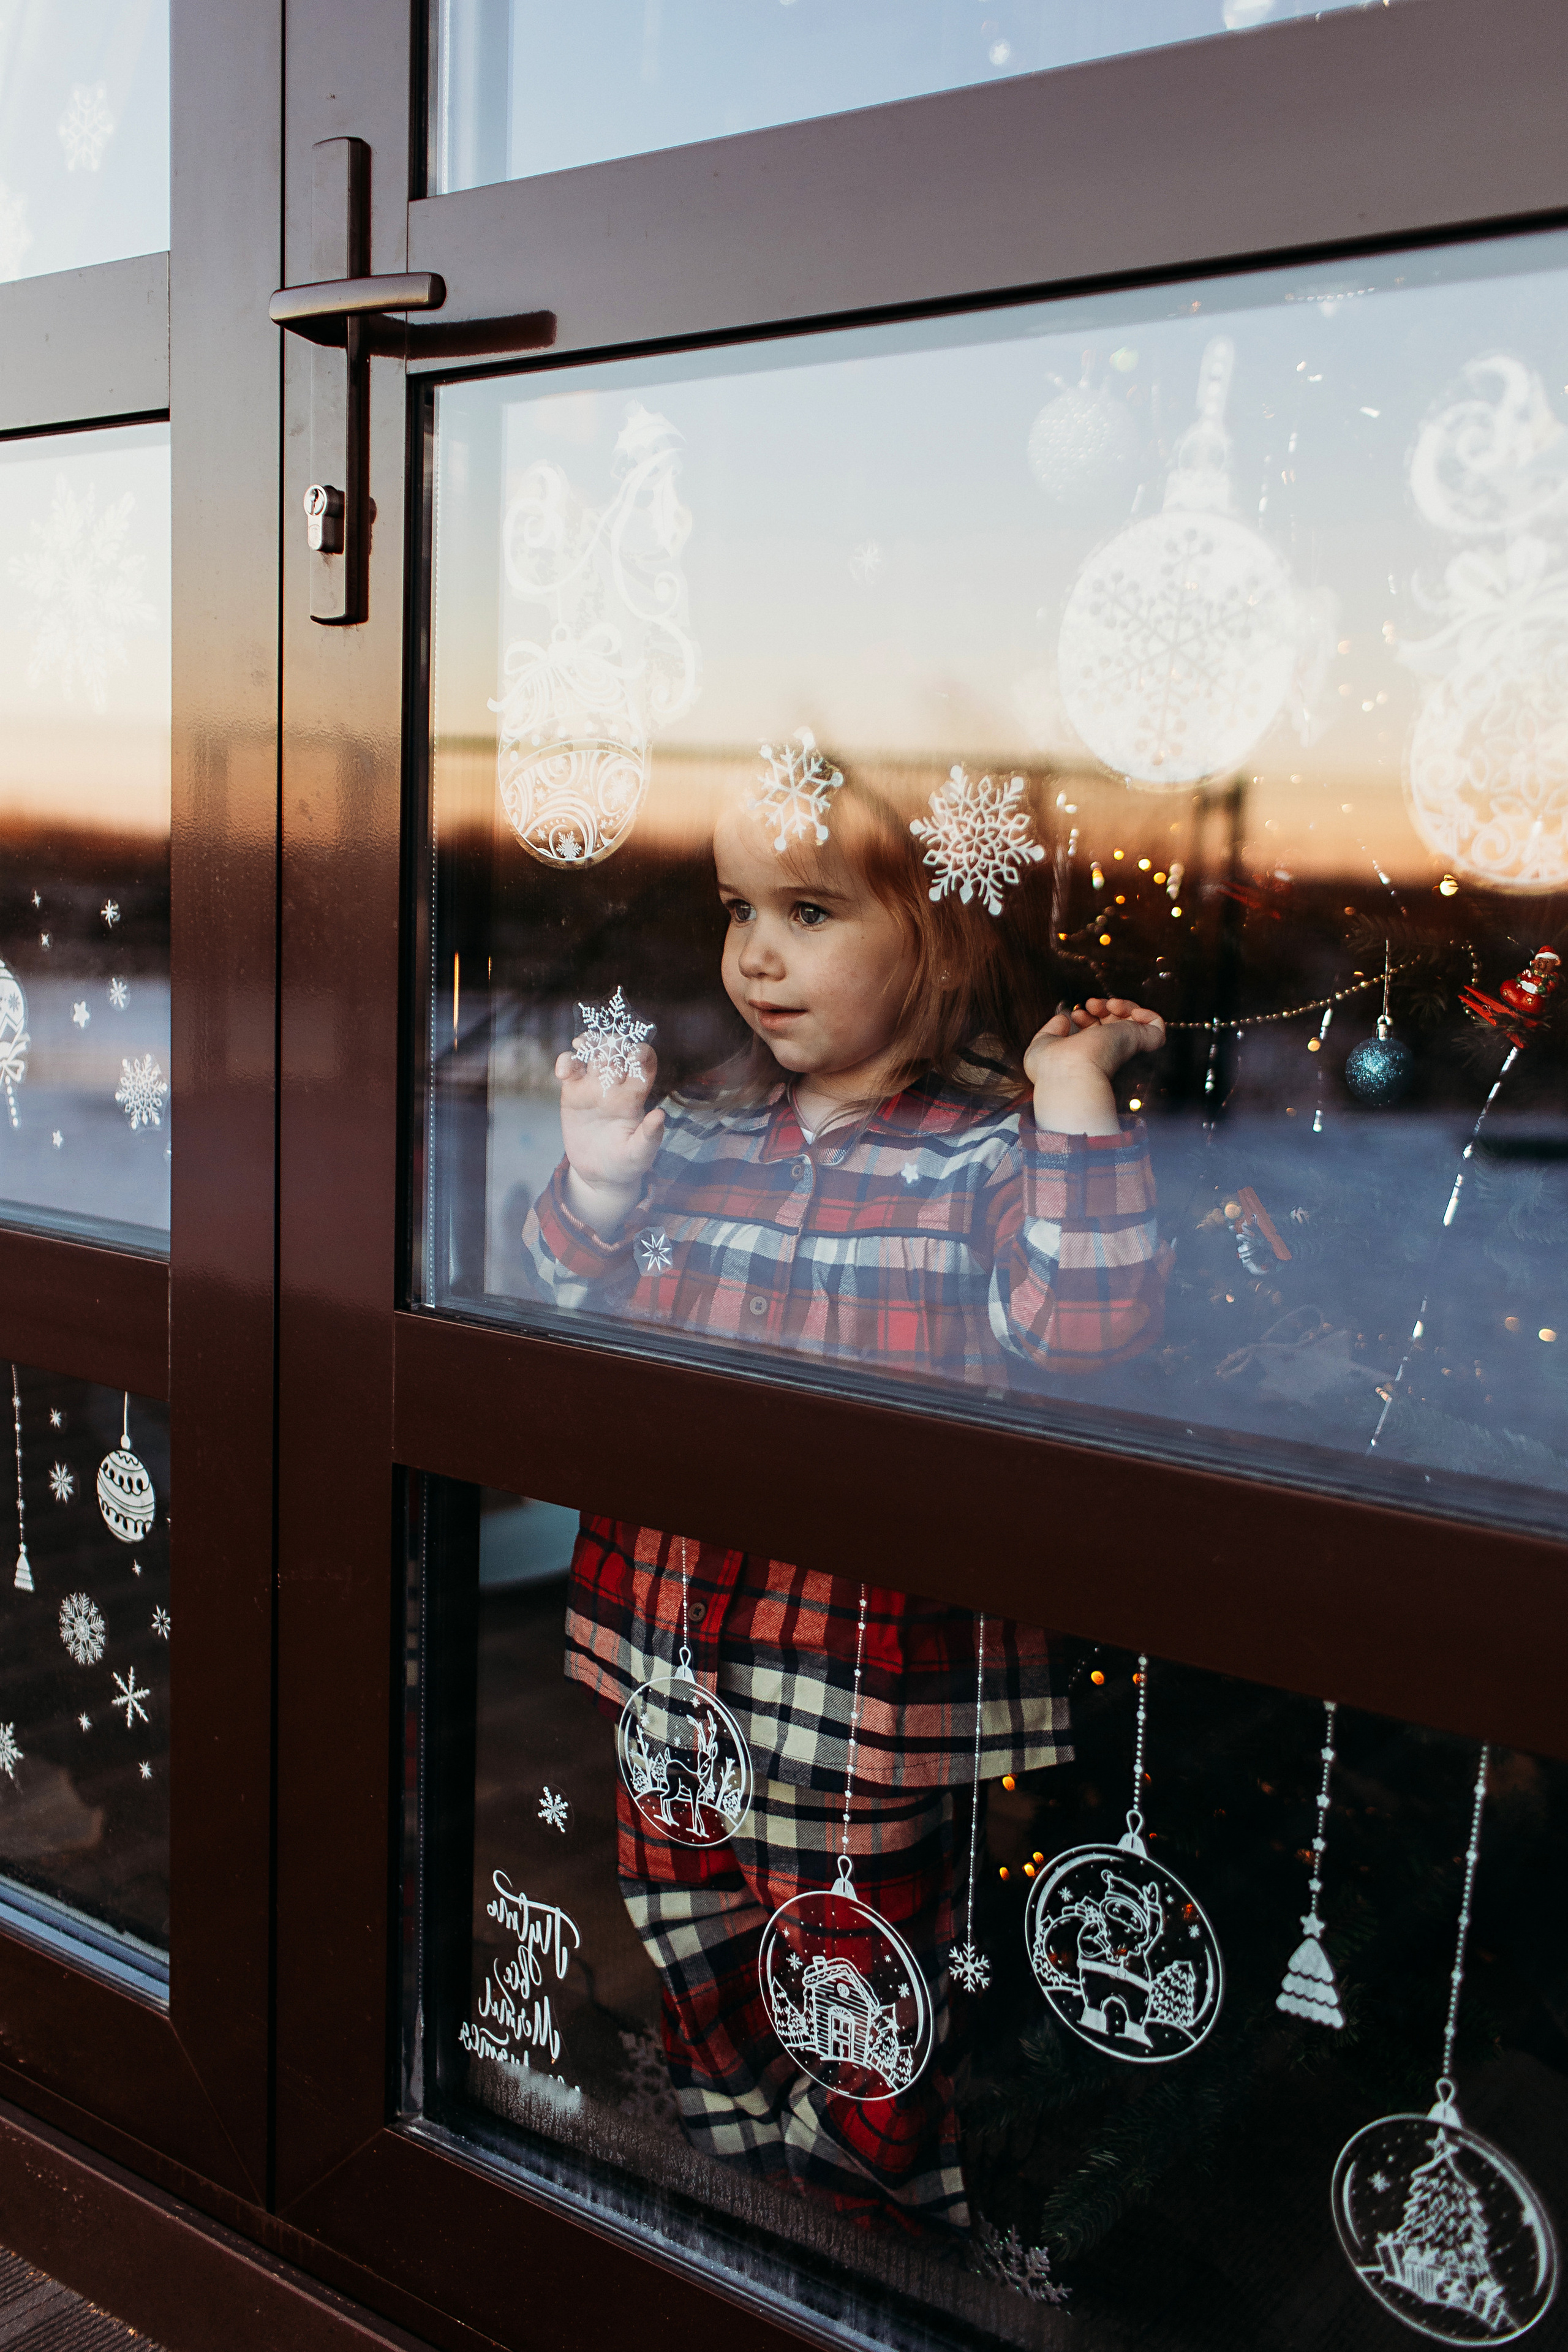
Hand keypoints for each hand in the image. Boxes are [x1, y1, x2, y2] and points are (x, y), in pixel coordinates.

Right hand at [555, 1040, 664, 1235]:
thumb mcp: (639, 1155)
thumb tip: (660, 1115)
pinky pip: (570, 1068)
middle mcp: (616, 1086)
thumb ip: (649, 1136)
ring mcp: (594, 1086)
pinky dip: (566, 1062)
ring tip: (583, 1044)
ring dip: (589, 1043)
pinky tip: (563, 1071)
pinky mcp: (572, 1091)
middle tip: (607, 1046)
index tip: (635, 1054)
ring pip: (593, 1053)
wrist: (597, 1175)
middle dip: (613, 1043)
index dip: (641, 1054)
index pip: (644, 1065)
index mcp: (636, 1096)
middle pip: (617, 1052)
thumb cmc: (625, 1164)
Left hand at [1023, 998, 1165, 1136]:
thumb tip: (1064, 1018)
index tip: (1076, 1014)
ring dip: (1124, 1005)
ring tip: (1108, 1005)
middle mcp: (1110, 1053)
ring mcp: (1127, 1048)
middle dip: (1104, 1008)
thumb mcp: (1042, 1044)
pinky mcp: (1142, 1044)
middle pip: (1116, 1024)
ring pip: (1136, 1022)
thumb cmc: (1051, 1066)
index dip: (1088, 1016)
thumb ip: (1052, 1030)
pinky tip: (1131, 1012)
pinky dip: (1148, 1014)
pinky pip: (1157, 1028)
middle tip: (1091, 1004)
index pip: (1097, 1032)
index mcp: (1089, 1054)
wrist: (1068, 1073)